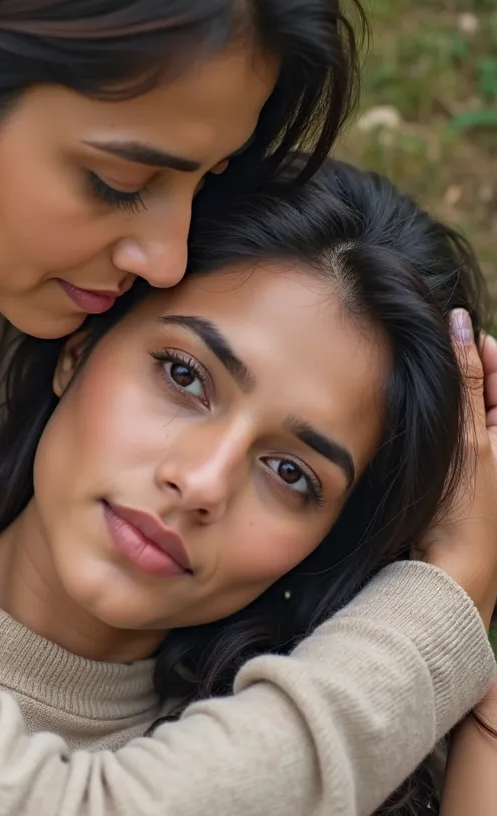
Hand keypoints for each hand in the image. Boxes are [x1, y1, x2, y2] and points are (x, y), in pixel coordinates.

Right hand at [417, 312, 496, 627]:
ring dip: (442, 395)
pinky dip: (433, 419)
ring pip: (461, 405)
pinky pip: (448, 427)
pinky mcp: (459, 466)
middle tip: (427, 363)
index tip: (444, 334)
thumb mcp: (467, 436)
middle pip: (480, 382)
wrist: (449, 572)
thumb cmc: (465, 511)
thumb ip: (465, 378)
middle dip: (456, 370)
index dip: (474, 345)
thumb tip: (461, 322)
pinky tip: (414, 423)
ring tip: (419, 393)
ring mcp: (481, 452)